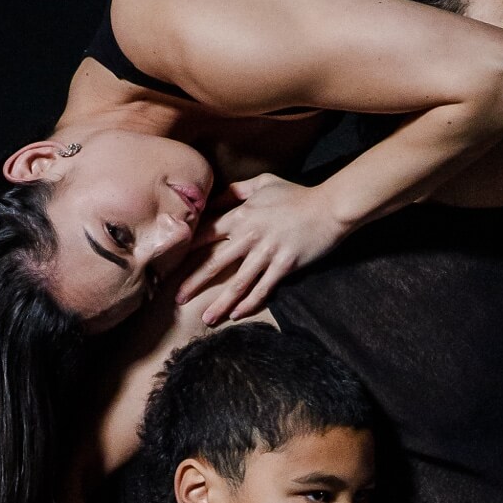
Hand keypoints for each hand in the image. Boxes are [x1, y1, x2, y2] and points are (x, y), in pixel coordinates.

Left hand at [175, 173, 350, 323]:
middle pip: (215, 262)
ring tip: (206, 319)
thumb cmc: (297, 194)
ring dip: (221, 303)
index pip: (206, 234)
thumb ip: (237, 190)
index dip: (187, 251)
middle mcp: (249, 236)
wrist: (330, 207)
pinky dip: (249, 303)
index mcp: (242, 215)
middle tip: (178, 298)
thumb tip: (216, 196)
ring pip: (238, 282)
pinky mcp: (284, 266)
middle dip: (194, 282)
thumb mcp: (264, 183)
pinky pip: (263, 289)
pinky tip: (237, 315)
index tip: (173, 265)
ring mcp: (267, 252)